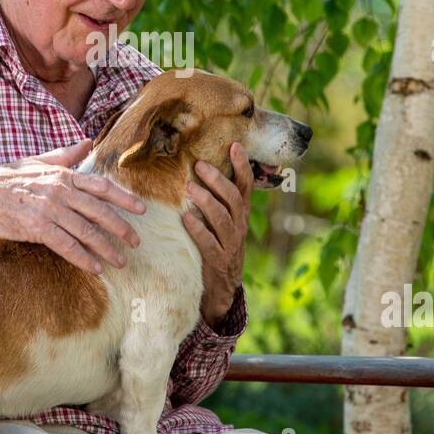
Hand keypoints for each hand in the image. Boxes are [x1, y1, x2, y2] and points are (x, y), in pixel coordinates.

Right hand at [0, 139, 145, 274]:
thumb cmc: (9, 178)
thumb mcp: (39, 161)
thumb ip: (66, 155)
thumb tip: (88, 141)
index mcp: (63, 175)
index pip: (101, 186)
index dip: (124, 198)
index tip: (142, 209)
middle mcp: (60, 191)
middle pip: (99, 211)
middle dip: (121, 228)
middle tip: (136, 242)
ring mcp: (49, 210)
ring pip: (86, 232)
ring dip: (106, 249)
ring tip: (120, 261)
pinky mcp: (37, 228)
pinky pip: (67, 246)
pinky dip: (84, 258)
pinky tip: (96, 268)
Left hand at [182, 142, 251, 324]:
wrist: (222, 288)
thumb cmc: (217, 246)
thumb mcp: (222, 222)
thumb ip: (216, 199)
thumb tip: (198, 167)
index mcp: (241, 214)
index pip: (246, 185)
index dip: (242, 165)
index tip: (234, 145)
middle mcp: (239, 226)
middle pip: (234, 198)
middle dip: (218, 180)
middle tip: (199, 166)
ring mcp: (230, 244)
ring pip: (223, 218)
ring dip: (206, 201)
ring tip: (189, 189)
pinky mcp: (218, 261)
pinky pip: (209, 243)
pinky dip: (198, 229)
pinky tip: (186, 218)